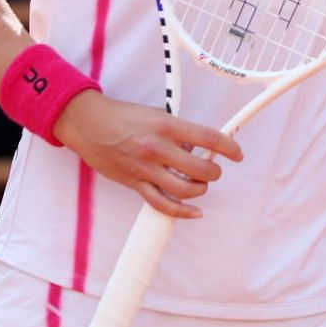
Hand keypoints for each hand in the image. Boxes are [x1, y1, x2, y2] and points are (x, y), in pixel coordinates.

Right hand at [52, 91, 241, 218]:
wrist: (88, 123)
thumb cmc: (122, 116)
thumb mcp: (156, 114)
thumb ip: (178, 131)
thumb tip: (198, 148)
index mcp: (167, 126)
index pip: (209, 139)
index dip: (230, 148)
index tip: (237, 154)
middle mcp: (158, 148)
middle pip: (201, 169)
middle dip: (214, 172)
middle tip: (213, 169)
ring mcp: (146, 168)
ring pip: (185, 190)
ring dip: (200, 190)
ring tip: (199, 184)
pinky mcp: (134, 183)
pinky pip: (162, 204)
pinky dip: (182, 211)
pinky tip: (195, 211)